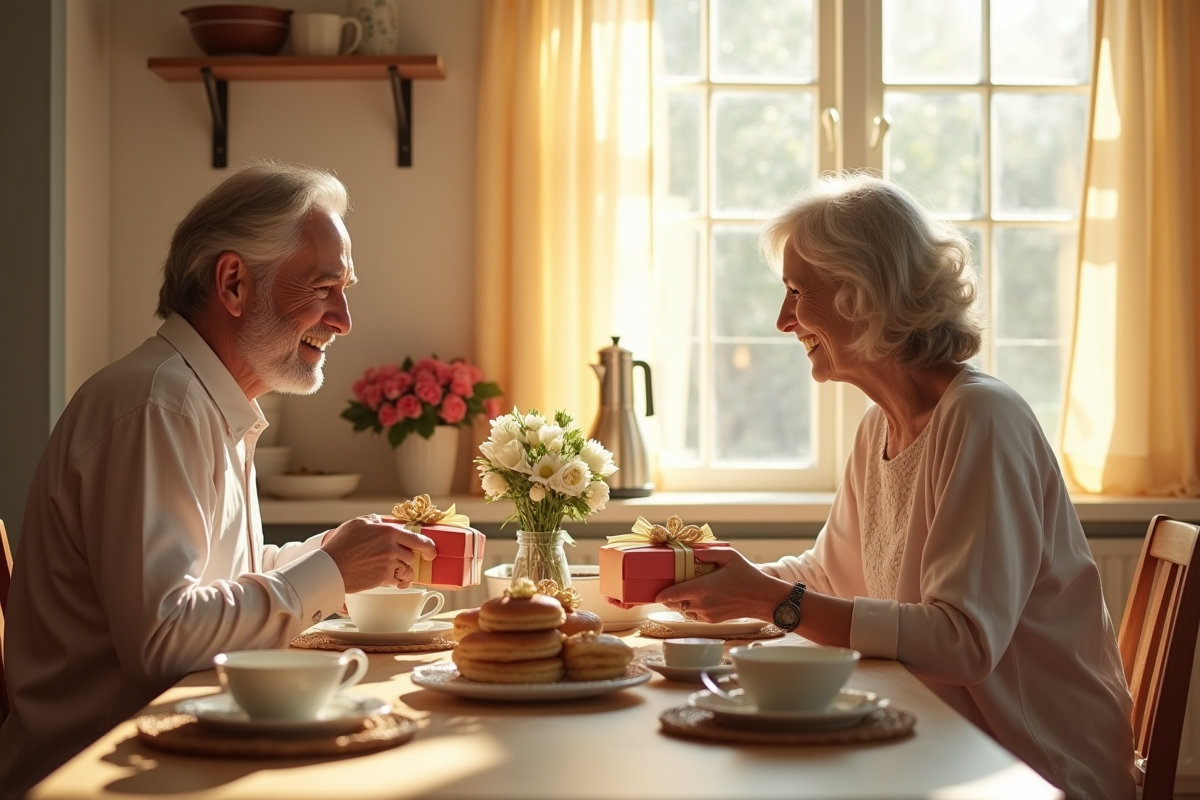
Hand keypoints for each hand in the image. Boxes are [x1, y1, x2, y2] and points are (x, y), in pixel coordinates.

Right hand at [320, 514, 436, 593]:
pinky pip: (398, 581)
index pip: (418, 538)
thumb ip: (375, 521)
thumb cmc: (341, 544)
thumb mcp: (358, 523)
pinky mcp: (383, 578)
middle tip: (404, 561)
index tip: (431, 551)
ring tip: (394, 571)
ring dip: (403, 571)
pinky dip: (397, 582)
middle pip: (412, 556)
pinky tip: (392, 580)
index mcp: (388, 532)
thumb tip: (383, 522)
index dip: (428, 546)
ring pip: (407, 570)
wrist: (330, 567)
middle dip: (408, 559)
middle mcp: (392, 547)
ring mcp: (389, 564)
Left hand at [655, 548, 790, 623]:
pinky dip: (692, 608)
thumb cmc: (747, 575)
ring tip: (687, 591)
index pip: (673, 595)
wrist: (763, 598)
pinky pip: (694, 616)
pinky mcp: (712, 621)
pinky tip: (700, 598)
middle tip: (672, 586)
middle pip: (675, 604)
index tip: (656, 593)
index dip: (662, 595)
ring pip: (684, 611)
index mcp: (703, 588)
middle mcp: (702, 604)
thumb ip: (708, 552)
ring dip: (681, 603)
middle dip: (670, 597)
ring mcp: (707, 614)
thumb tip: (691, 551)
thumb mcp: (730, 556)